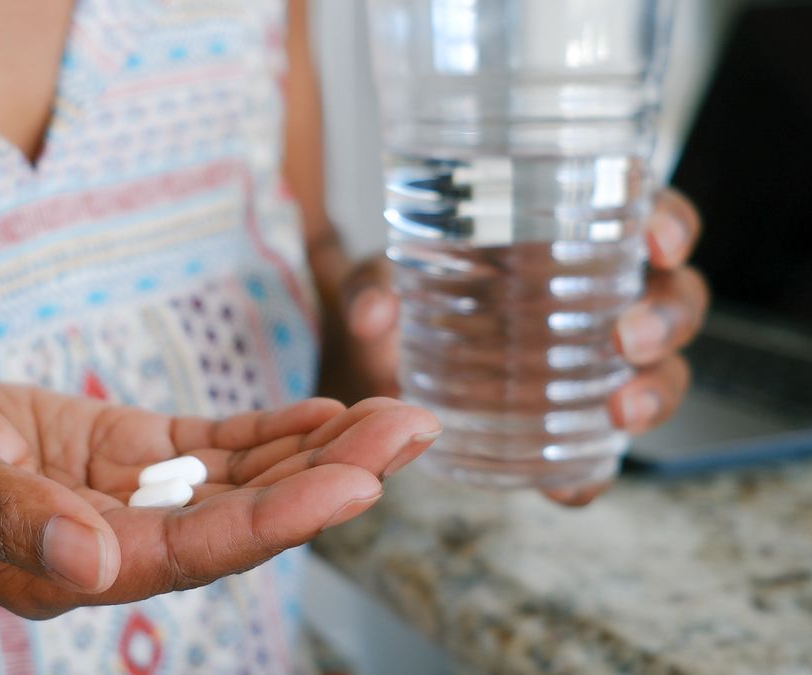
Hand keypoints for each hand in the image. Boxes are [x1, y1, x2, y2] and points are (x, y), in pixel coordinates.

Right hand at [0, 360, 440, 617]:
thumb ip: (1, 517)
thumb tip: (93, 564)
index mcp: (69, 562)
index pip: (195, 549)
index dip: (279, 518)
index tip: (359, 483)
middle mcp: (113, 540)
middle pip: (241, 517)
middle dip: (330, 477)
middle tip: (416, 428)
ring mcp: (124, 499)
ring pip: (239, 483)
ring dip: (318, 452)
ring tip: (397, 416)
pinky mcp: (124, 457)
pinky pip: (209, 452)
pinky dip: (268, 435)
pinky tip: (325, 417)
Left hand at [331, 188, 708, 505]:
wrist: (376, 360)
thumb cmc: (401, 293)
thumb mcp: (379, 276)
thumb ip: (371, 284)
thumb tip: (372, 315)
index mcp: (571, 240)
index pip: (645, 218)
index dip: (669, 225)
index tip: (657, 242)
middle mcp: (600, 300)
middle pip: (673, 298)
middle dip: (667, 318)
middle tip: (630, 338)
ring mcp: (593, 365)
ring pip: (662, 372)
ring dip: (657, 392)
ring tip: (622, 411)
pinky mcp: (568, 425)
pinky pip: (597, 452)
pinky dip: (591, 473)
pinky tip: (571, 488)